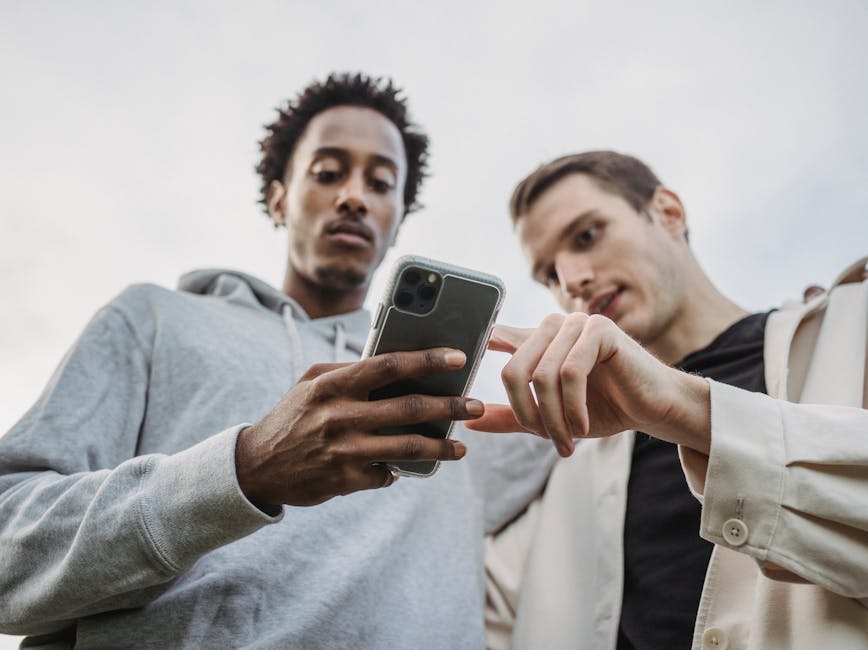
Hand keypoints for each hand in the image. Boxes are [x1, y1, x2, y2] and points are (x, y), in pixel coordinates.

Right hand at [235, 348, 481, 506]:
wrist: (257, 466)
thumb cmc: (293, 416)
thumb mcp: (312, 382)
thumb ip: (350, 371)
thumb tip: (396, 363)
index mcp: (333, 385)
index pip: (389, 365)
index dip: (427, 360)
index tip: (458, 358)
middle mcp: (340, 416)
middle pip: (409, 408)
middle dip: (450, 406)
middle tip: (476, 405)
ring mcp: (345, 451)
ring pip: (408, 447)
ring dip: (441, 447)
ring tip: (461, 448)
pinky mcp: (347, 480)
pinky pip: (388, 473)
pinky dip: (403, 469)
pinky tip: (414, 466)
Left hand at [465, 314, 710, 457]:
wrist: (654, 407)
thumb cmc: (604, 408)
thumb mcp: (551, 417)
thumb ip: (512, 416)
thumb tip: (469, 420)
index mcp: (537, 341)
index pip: (496, 338)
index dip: (475, 347)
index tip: (455, 363)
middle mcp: (552, 326)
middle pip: (513, 368)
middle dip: (526, 413)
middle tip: (544, 440)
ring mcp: (576, 324)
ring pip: (542, 375)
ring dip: (552, 417)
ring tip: (566, 441)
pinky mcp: (600, 330)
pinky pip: (570, 372)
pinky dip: (572, 407)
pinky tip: (582, 426)